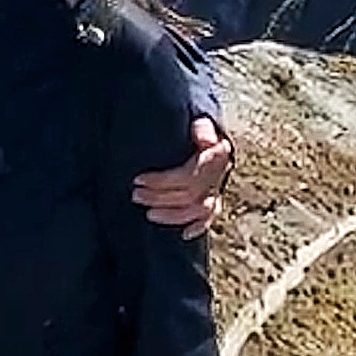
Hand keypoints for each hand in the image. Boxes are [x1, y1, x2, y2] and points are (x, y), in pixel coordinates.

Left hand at [133, 116, 232, 231]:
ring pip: (198, 209)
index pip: (188, 174)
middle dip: (159, 196)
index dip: (162, 180)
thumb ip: (202, 127)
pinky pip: (211, 216)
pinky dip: (199, 227)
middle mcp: (219, 173)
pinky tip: (184, 235)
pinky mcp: (214, 198)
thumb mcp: (199, 120)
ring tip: (148, 213)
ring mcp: (217, 188)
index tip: (138, 179)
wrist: (205, 131)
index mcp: (216, 153)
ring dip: (172, 214)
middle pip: (189, 193)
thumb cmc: (196, 126)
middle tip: (136, 195)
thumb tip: (203, 136)